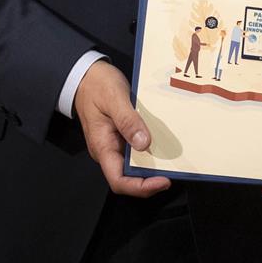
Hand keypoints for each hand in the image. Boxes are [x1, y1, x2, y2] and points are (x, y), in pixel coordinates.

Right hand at [73, 61, 170, 197]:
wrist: (86, 75)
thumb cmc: (96, 85)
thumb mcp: (114, 98)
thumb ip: (128, 121)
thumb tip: (143, 144)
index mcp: (102, 146)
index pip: (119, 180)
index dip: (141, 187)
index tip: (163, 181)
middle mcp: (108, 150)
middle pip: (129, 177)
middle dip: (152, 178)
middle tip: (175, 170)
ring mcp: (114, 144)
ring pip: (135, 164)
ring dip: (153, 164)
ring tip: (174, 159)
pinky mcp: (121, 136)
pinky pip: (137, 149)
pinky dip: (151, 150)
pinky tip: (164, 143)